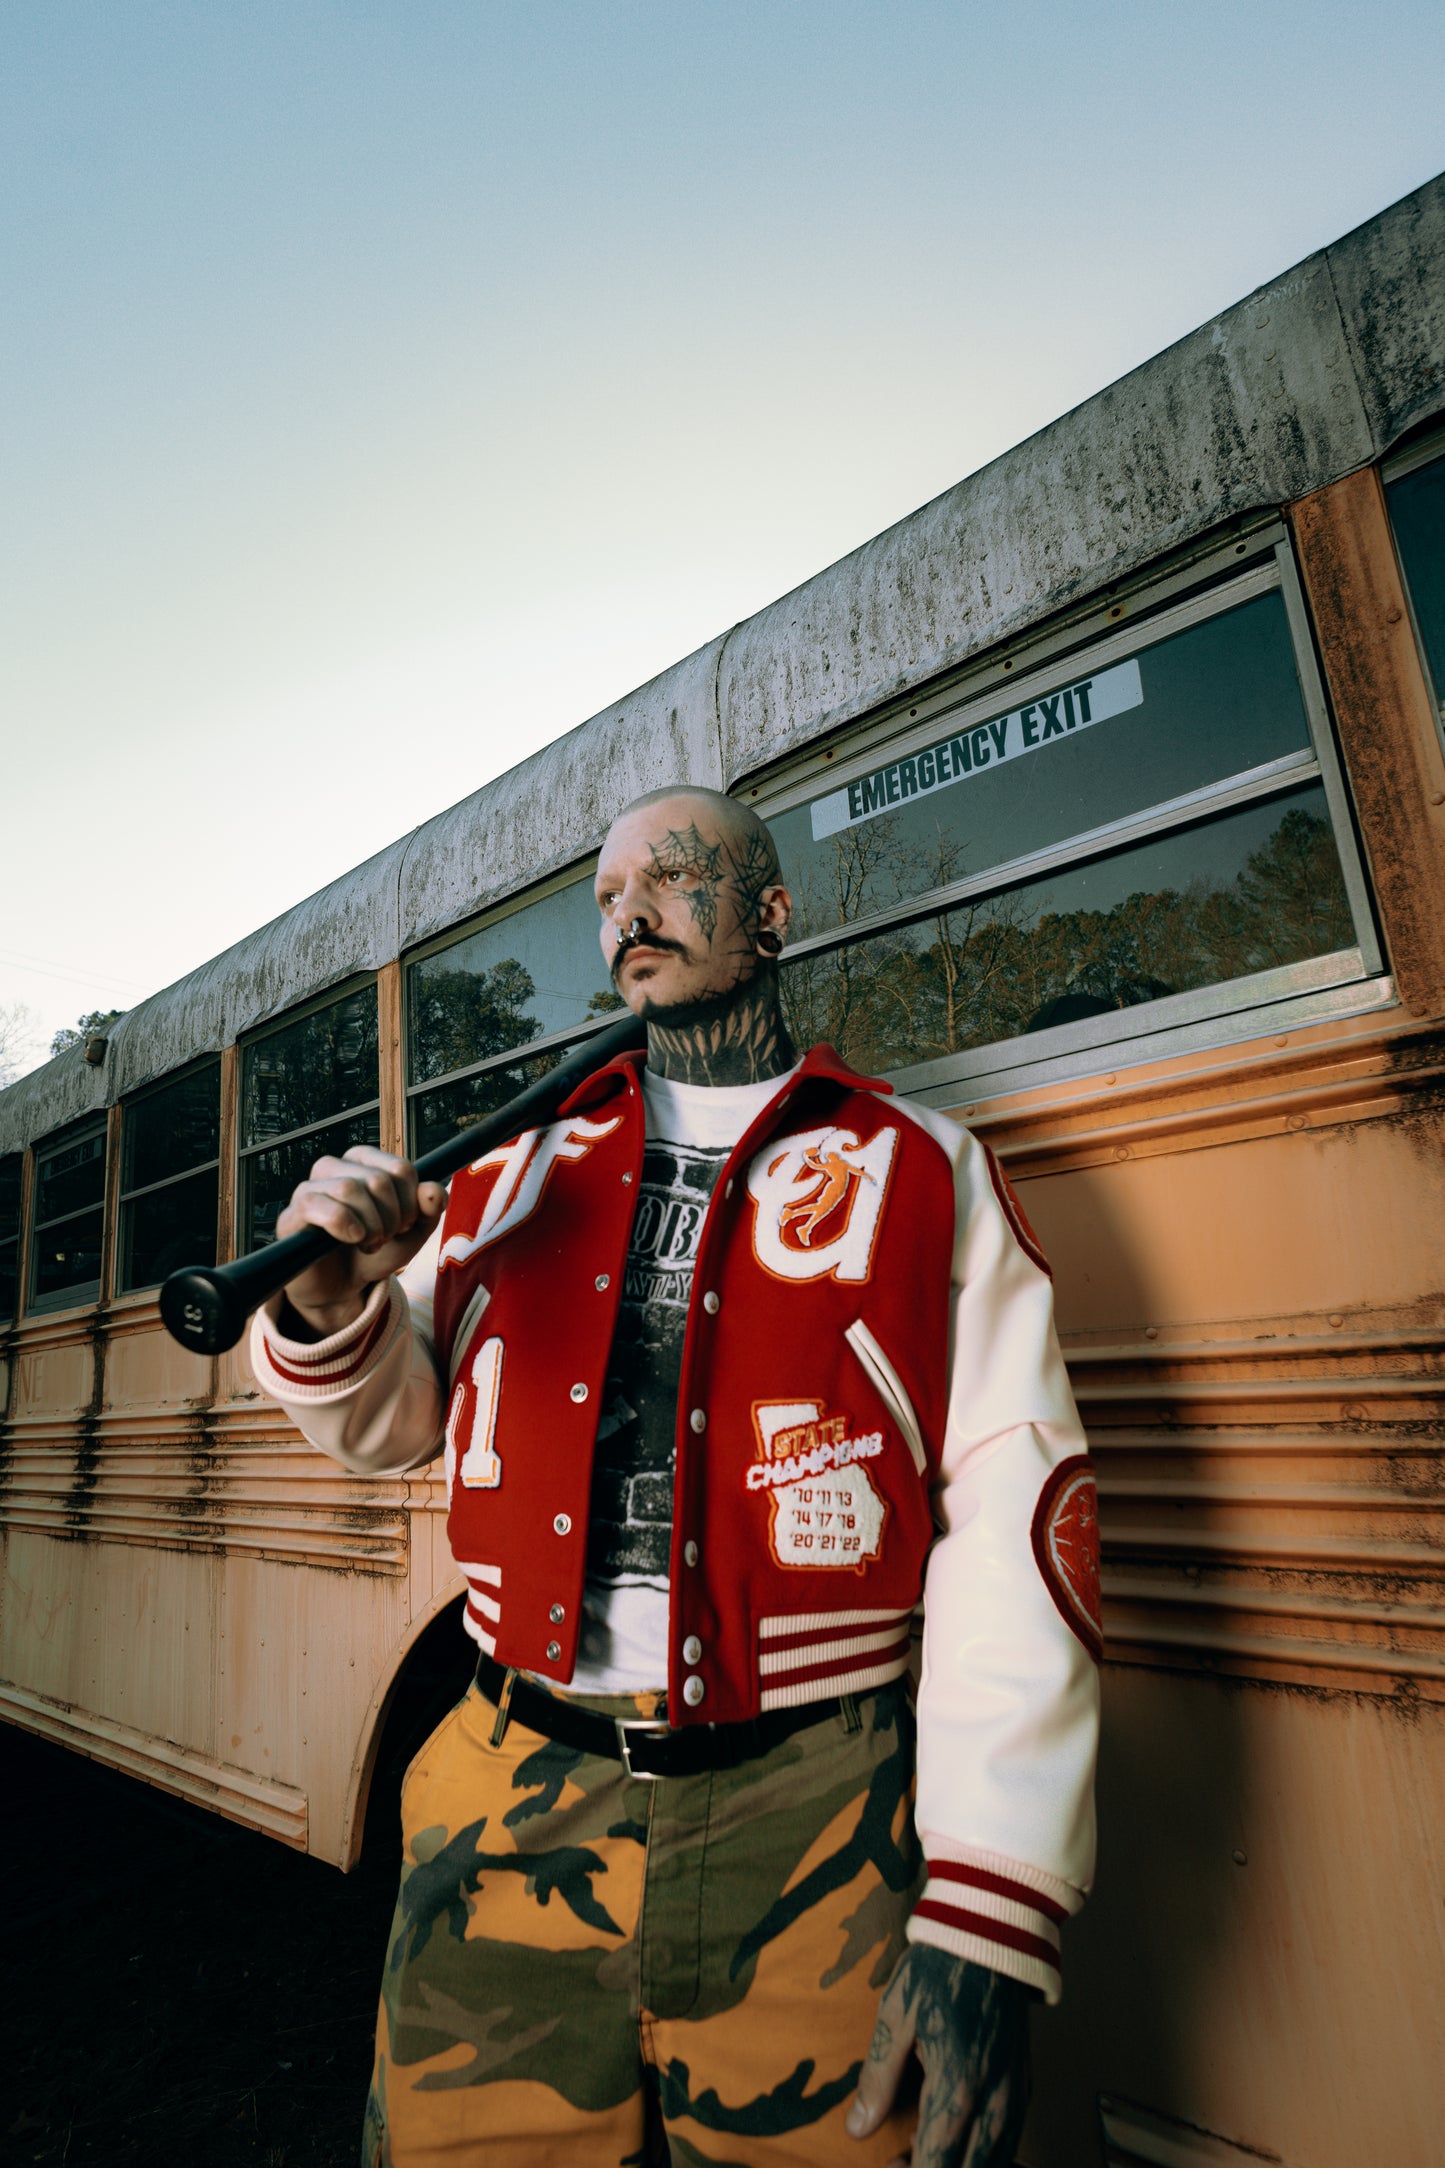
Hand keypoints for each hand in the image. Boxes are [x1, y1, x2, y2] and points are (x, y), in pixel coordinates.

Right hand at [275, 1145, 445, 1337]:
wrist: (343, 1286)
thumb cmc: (373, 1252)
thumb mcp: (412, 1234)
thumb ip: (429, 1211)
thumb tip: (433, 1190)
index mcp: (365, 1163)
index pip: (401, 1168)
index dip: (411, 1203)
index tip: (405, 1224)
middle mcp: (336, 1167)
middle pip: (379, 1180)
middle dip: (392, 1219)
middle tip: (384, 1238)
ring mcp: (311, 1187)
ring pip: (349, 1188)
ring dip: (370, 1226)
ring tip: (368, 1244)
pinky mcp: (293, 1213)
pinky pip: (316, 1203)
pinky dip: (343, 1223)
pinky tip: (352, 1238)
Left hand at [846, 1947, 1029, 2166]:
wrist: (989, 1934)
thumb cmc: (939, 1970)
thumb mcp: (895, 2018)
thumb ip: (877, 2080)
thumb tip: (857, 2128)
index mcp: (958, 2086)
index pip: (938, 2164)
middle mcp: (995, 2100)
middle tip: (902, 2161)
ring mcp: (1015, 2094)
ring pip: (996, 2162)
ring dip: (962, 2166)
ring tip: (925, 2149)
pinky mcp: (1024, 2084)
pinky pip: (1009, 2140)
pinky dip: (984, 2152)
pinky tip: (958, 2138)